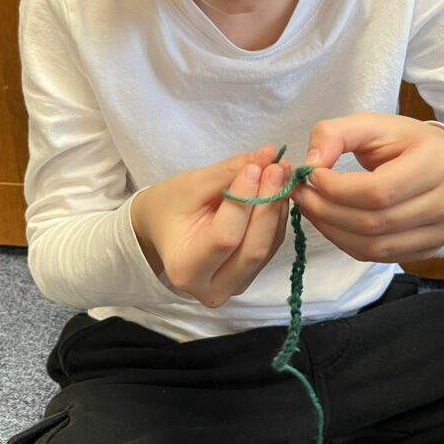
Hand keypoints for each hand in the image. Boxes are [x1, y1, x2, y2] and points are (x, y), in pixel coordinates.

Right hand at [131, 145, 292, 306]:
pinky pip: (271, 247)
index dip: (244, 200)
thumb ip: (230, 171)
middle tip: (276, 166)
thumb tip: (267, 155)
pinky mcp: (249, 277)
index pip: (225, 238)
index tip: (255, 166)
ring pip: (267, 247)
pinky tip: (278, 188)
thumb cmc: (170, 206)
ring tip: (279, 170)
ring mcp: (234, 286)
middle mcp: (212, 288)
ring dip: (277, 207)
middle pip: (253, 249)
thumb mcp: (192, 185)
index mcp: (186, 269)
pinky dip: (276, 216)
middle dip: (268, 204)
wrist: (164, 228)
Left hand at [290, 113, 443, 262]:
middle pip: (375, 222)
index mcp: (436, 163)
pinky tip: (332, 223)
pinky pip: (379, 257)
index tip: (310, 177)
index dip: (337, 189)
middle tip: (301, 196)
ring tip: (312, 209)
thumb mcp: (368, 124)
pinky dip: (347, 243)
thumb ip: (333, 135)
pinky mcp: (431, 249)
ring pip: (375, 246)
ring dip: (333, 231)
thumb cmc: (401, 141)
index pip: (379, 190)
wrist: (438, 161)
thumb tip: (309, 166)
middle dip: (327, 211)